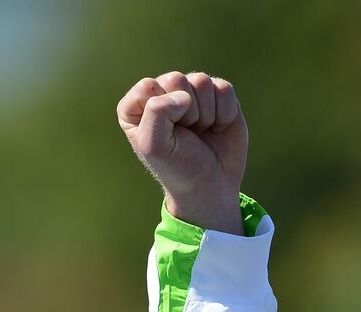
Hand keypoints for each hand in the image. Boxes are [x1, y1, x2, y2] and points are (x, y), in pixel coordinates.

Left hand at [117, 72, 247, 234]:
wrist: (210, 183)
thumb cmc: (176, 166)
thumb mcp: (155, 145)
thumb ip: (157, 112)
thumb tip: (182, 95)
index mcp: (136, 107)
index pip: (147, 86)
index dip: (160, 110)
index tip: (165, 134)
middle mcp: (162, 94)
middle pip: (176, 78)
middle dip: (185, 111)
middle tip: (184, 133)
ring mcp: (191, 92)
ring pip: (201, 81)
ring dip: (204, 113)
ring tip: (199, 130)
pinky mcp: (217, 94)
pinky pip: (224, 88)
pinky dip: (224, 112)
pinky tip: (216, 127)